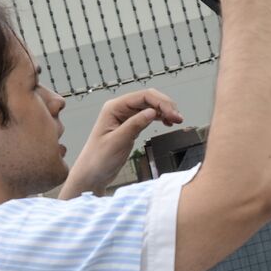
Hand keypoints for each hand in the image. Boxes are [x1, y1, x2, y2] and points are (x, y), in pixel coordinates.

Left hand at [61, 89, 183, 197]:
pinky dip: (160, 117)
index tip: (173, 114)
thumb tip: (152, 112)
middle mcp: (119, 109)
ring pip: (150, 106)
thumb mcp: (118, 141)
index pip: (143, 96)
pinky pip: (148, 116)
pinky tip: (167, 122)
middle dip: (166, 105)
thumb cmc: (98, 159)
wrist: (92, 174)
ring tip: (176, 120)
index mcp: (113, 108)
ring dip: (165, 111)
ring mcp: (125, 117)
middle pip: (148, 98)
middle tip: (178, 117)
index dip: (161, 103)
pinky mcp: (130, 125)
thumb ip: (135, 125)